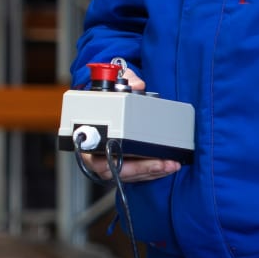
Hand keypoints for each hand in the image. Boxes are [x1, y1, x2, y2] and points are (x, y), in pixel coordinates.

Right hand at [79, 64, 182, 182]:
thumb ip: (126, 82)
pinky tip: (167, 166)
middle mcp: (97, 155)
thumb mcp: (115, 88)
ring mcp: (110, 163)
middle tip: (161, 163)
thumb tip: (138, 85)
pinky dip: (153, 172)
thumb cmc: (105, 102)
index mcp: (88, 140)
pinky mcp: (124, 166)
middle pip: (116, 170)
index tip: (122, 158)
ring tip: (170, 165)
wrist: (108, 108)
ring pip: (129, 175)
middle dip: (142, 168)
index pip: (95, 157)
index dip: (109, 161)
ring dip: (152, 171)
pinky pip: (137, 175)